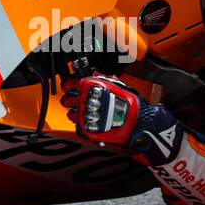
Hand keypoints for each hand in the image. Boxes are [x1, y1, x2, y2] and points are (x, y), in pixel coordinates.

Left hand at [62, 75, 180, 162]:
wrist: (137, 123)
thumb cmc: (131, 104)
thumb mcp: (117, 85)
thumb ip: (103, 80)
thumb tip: (94, 76)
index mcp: (92, 86)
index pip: (71, 83)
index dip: (68, 85)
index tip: (68, 86)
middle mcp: (86, 100)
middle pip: (67, 99)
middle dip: (69, 100)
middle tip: (72, 100)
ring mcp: (86, 115)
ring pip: (71, 114)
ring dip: (75, 113)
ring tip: (83, 113)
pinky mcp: (88, 129)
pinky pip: (78, 127)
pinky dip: (82, 125)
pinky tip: (88, 122)